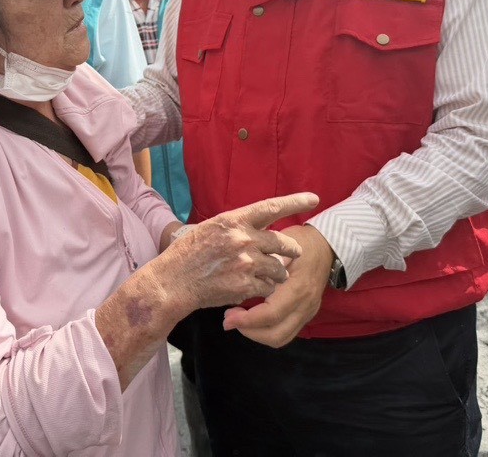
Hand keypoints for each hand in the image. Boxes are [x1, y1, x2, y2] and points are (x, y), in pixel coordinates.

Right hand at [157, 193, 318, 316]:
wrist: (174, 281)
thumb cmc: (188, 253)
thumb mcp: (211, 229)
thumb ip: (237, 227)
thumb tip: (257, 228)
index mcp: (234, 220)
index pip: (271, 207)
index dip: (295, 202)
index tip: (314, 199)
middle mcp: (243, 239)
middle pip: (283, 243)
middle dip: (291, 250)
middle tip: (292, 254)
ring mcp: (246, 263)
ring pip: (279, 268)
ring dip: (276, 273)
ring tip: (265, 275)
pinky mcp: (245, 286)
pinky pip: (268, 287)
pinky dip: (263, 288)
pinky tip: (250, 287)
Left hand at [222, 223, 333, 347]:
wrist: (327, 246)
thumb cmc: (301, 242)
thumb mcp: (281, 246)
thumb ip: (264, 262)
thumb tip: (239, 276)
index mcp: (298, 288)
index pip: (271, 314)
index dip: (247, 320)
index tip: (227, 316)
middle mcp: (305, 305)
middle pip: (276, 335)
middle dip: (249, 331)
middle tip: (230, 319)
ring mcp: (307, 312)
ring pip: (281, 338)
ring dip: (257, 334)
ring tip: (240, 319)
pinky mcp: (306, 315)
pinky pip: (286, 332)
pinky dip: (267, 330)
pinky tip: (254, 317)